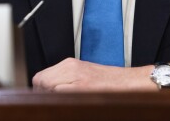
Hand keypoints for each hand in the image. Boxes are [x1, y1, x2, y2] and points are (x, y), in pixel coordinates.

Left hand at [32, 58, 158, 91]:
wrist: (131, 84)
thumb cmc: (110, 83)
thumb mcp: (84, 75)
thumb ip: (65, 79)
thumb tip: (46, 90)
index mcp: (70, 64)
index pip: (40, 77)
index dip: (39, 90)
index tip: (41, 98)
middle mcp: (71, 68)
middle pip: (40, 82)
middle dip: (42, 94)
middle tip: (52, 101)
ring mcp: (76, 78)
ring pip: (48, 88)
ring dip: (51, 98)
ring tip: (64, 102)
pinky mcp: (83, 88)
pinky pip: (60, 95)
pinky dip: (61, 101)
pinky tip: (71, 103)